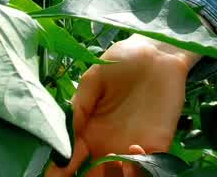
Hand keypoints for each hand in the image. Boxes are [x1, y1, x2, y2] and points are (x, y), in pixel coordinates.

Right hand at [46, 34, 198, 176]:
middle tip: (88, 172)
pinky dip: (140, 167)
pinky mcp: (157, 143)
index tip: (59, 172)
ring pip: (122, 175)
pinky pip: (147, 166)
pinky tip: (134, 149)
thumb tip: (65, 140)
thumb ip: (79, 107)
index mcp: (89, 133)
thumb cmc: (122, 62)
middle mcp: (108, 146)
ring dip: (116, 176)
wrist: (158, 52)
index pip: (73, 161)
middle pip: (95, 175)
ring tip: (112, 163)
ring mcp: (132, 147)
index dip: (62, 170)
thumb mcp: (93, 80)